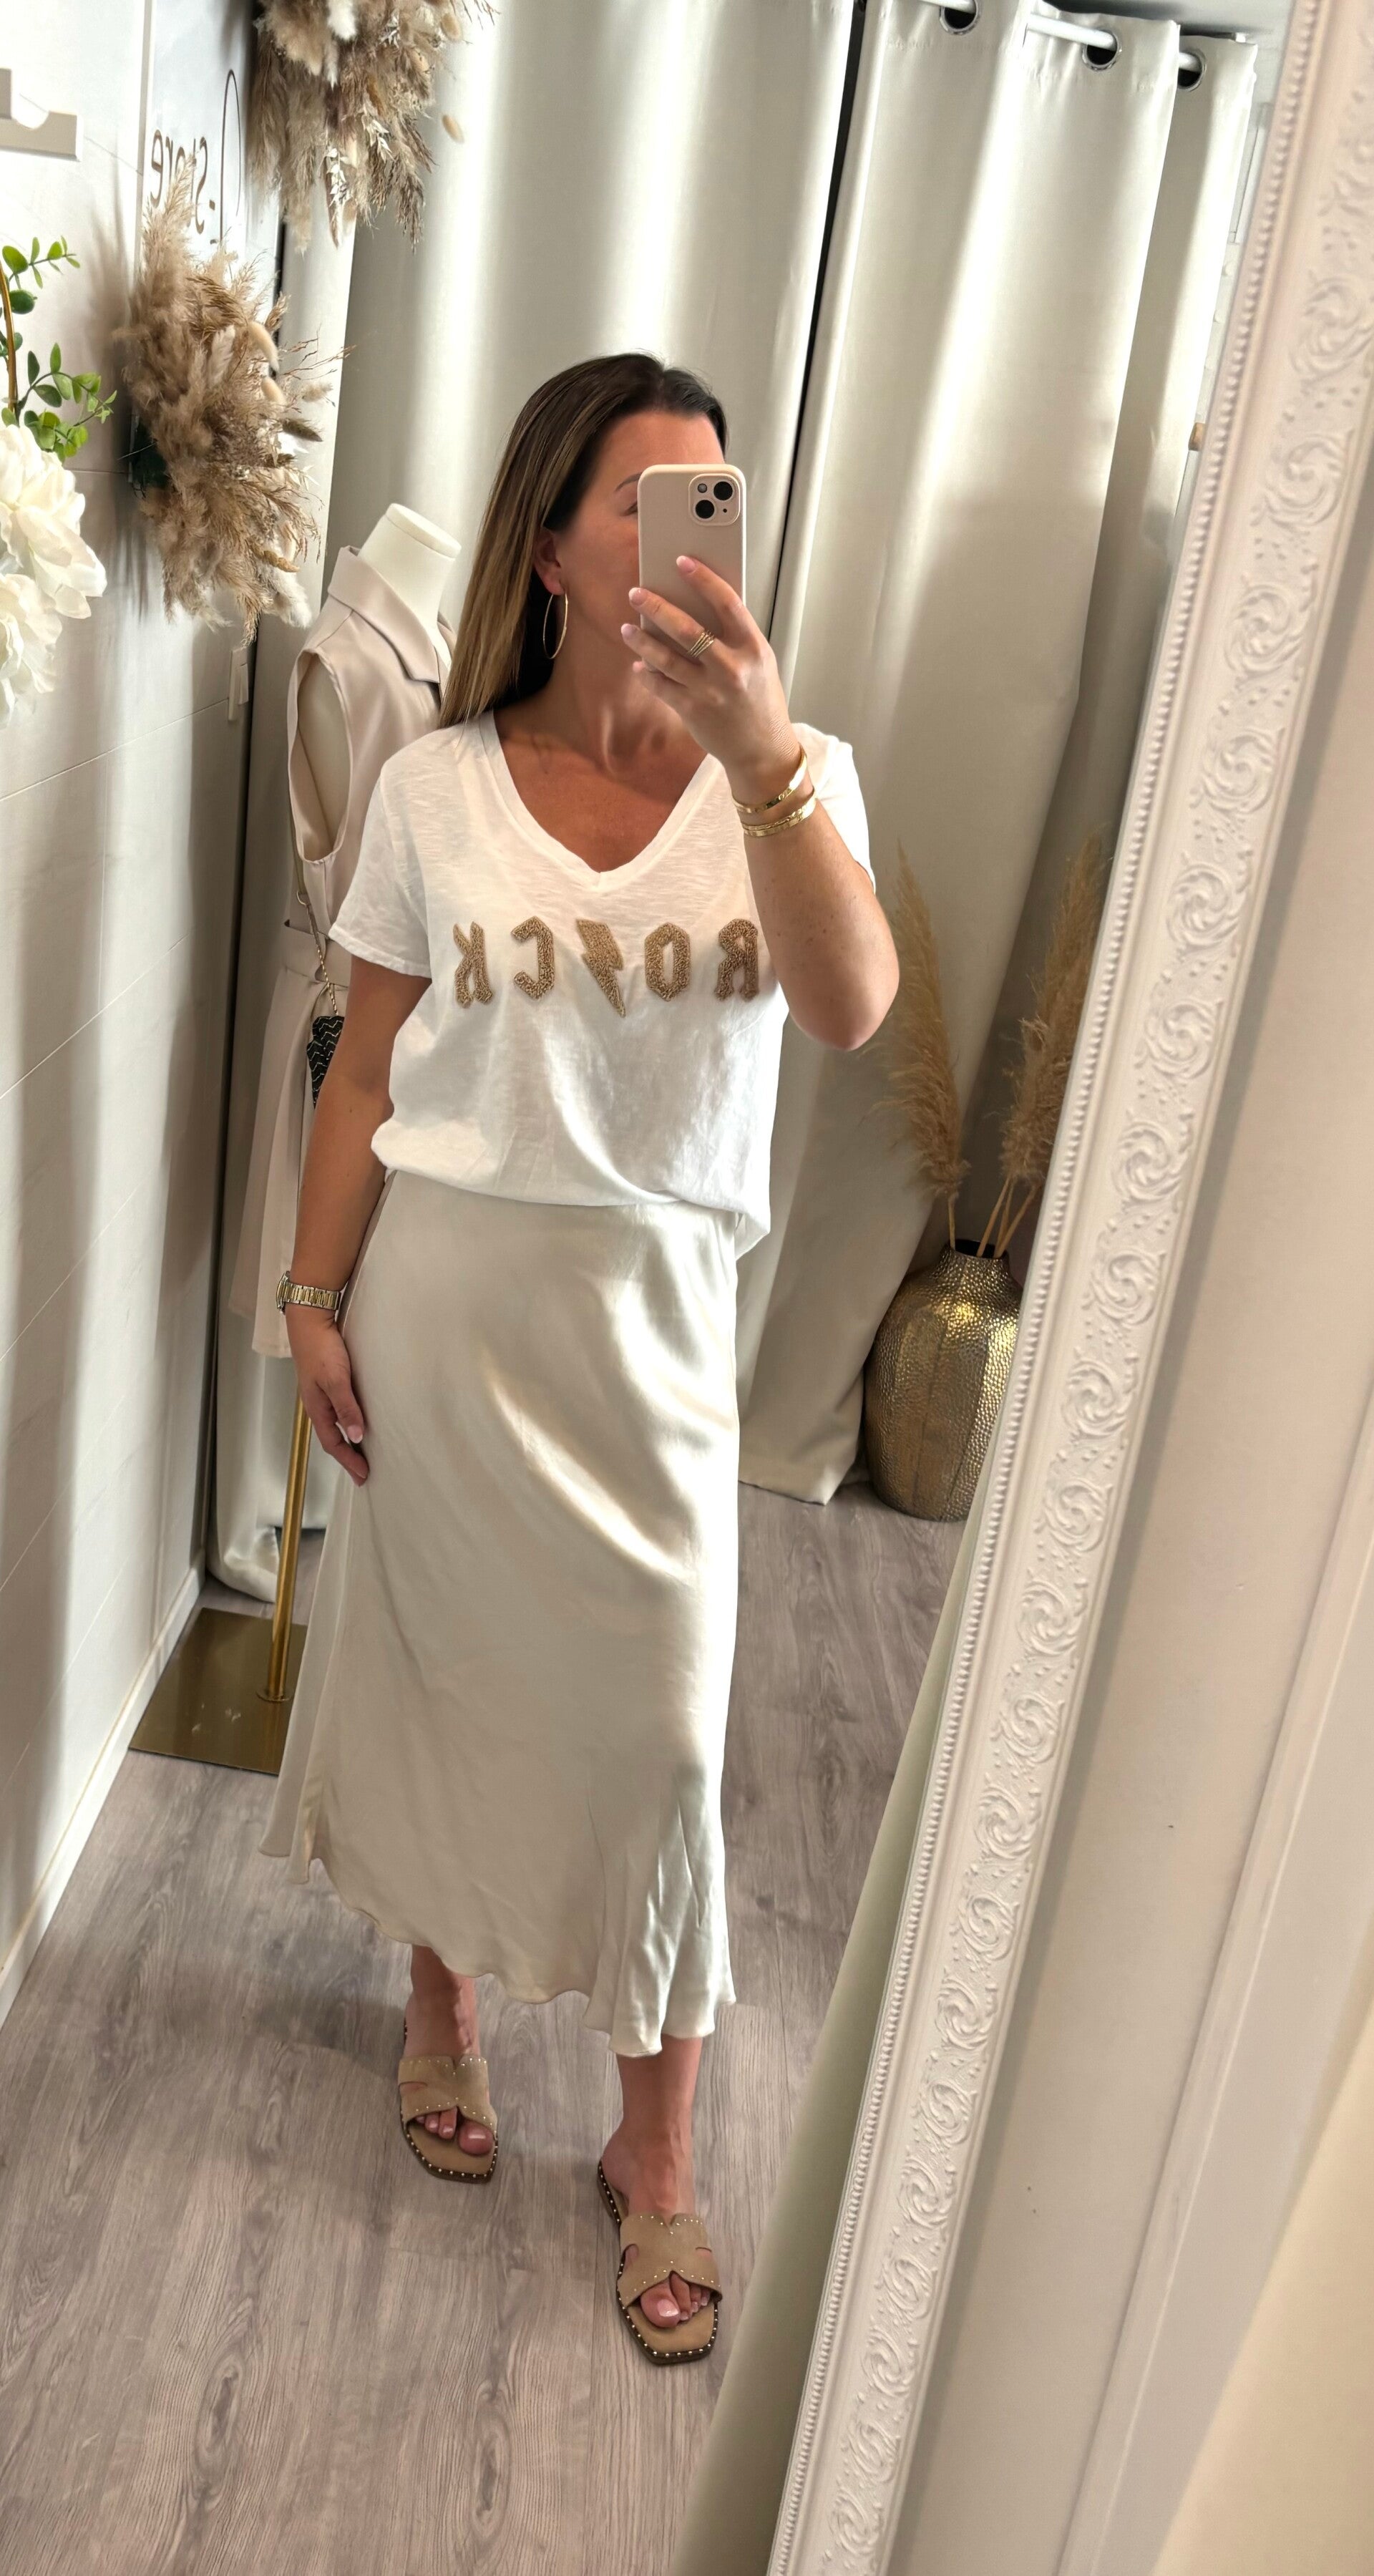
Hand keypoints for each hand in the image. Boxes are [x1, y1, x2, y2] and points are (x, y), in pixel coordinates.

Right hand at [287, 1308, 368, 1484]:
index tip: (363, 1476)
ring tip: (362, 1453)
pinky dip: (348, 1423)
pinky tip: (357, 1421)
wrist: (310, 1320)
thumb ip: (347, 1407)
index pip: (333, 1443)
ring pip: (336, 1425)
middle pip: (333, 1438)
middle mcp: (318, 1405)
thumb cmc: (322, 1349)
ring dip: (348, 1441)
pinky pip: (339, 1411)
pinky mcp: (328, 1382)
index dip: (348, 1461)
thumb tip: (356, 1437)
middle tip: (363, 1473)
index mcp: (317, 1408)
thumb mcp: (336, 1380)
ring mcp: (322, 1393)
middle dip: (347, 1457)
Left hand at [620, 555, 801, 804]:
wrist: (762, 751)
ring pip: (666, 658)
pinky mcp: (693, 711)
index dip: (703, 579)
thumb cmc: (760, 701)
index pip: (727, 603)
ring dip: (642, 640)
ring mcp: (710, 691)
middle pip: (688, 628)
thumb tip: (696, 608)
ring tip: (627, 627)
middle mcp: (732, 668)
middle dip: (657, 607)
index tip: (682, 562)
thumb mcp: (759, 663)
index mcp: (753, 648)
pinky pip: (661, 686)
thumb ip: (735, 637)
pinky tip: (639, 665)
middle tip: (636, 593)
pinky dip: (647, 674)